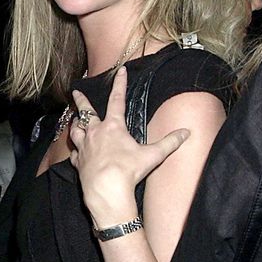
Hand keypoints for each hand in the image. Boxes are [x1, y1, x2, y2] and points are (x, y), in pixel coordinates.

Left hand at [70, 67, 189, 223]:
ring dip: (75, 124)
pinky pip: (74, 154)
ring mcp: (84, 147)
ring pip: (75, 131)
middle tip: (75, 92)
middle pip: (86, 112)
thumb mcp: (153, 155)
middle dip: (81, 100)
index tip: (119, 71)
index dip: (119, 84)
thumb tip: (187, 133)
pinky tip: (76, 151)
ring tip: (74, 121)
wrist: (106, 190)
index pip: (117, 99)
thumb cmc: (129, 170)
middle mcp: (95, 133)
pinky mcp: (78, 163)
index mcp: (113, 126)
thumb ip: (170, 142)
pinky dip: (75, 150)